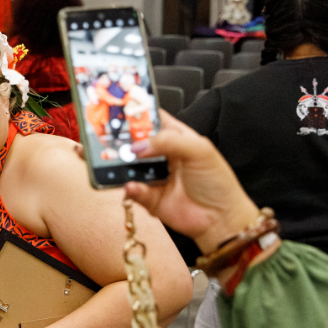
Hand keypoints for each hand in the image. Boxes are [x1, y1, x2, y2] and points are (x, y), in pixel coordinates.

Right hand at [123, 111, 258, 252]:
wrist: (220, 218)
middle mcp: (162, 155)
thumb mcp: (199, 150)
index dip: (138, 113)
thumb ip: (169, 141)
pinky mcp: (149, 197)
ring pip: (129, 166)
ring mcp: (154, 176)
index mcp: (176, 138)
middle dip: (122, 139)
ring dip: (120, 163)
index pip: (153, 119)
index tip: (120, 108)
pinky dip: (130, 188)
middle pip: (136, 142)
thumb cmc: (216, 181)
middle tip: (107, 136)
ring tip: (112, 159)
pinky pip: (134, 190)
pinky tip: (132, 185)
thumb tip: (138, 147)